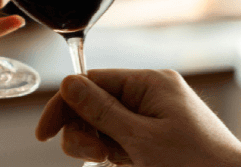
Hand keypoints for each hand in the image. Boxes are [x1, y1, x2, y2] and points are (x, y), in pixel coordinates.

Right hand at [36, 69, 240, 166]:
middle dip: (83, 130)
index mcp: (150, 83)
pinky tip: (119, 163)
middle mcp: (150, 94)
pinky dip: (111, 151)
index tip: (44, 134)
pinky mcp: (155, 137)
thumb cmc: (195, 163)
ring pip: (103, 123)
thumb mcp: (140, 139)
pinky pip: (119, 137)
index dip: (64, 105)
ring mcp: (153, 116)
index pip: (91, 81)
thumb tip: (68, 83)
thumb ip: (100, 110)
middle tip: (92, 157)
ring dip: (95, 143)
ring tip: (108, 162)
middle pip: (93, 102)